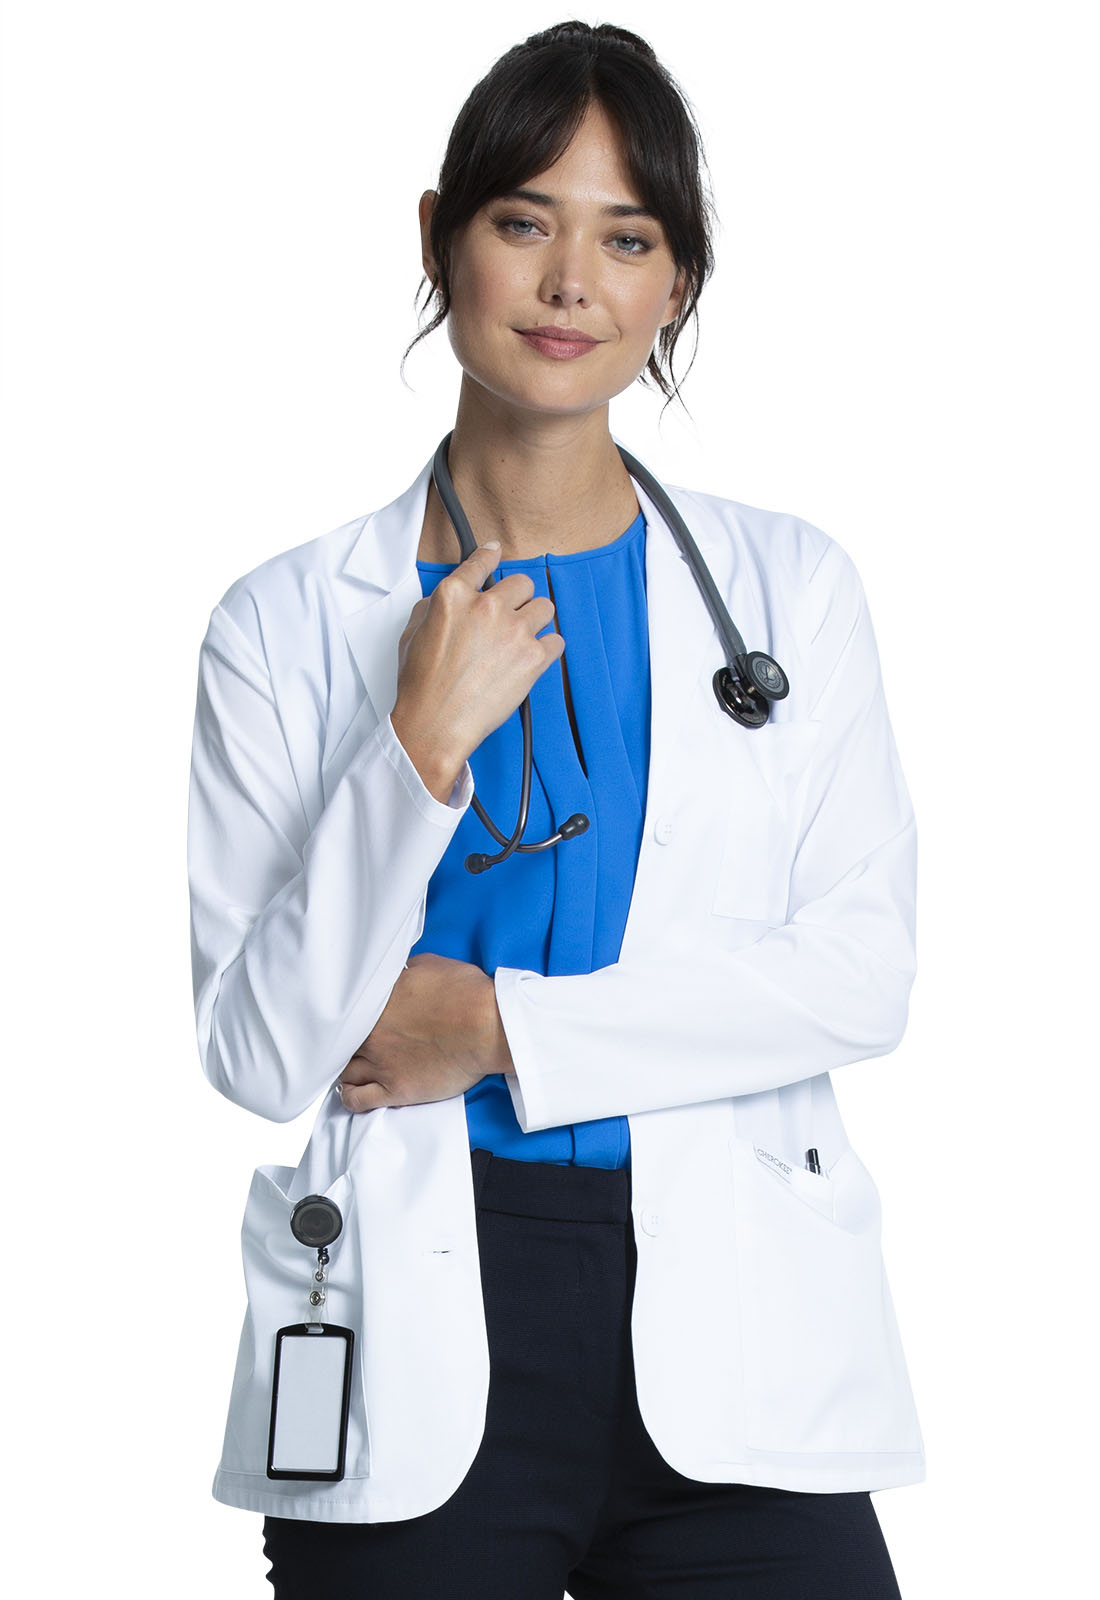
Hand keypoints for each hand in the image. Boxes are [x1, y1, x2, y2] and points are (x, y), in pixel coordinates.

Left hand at [335, 953, 508, 1111]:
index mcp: (377, 1002)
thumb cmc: (466, 993)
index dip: (349, 1015)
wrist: (489, 1027)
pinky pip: (356, 1100)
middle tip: (352, 1043)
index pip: (346, 1010)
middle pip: (340, 1042)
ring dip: (345, 1068)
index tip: (355, 1018)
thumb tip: (395, 973)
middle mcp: (372, 1033)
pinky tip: (351, 1091)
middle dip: (345, 1041)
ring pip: (344, 1071)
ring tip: (352, 1067)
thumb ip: (403, 970)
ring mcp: (381, 1063)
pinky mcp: (396, 1090)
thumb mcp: (430, 964)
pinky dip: (349, 1096)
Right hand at [391, 542, 564, 784]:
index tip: (495, 553)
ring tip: (522, 639)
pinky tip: (533, 657)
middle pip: (522, 582)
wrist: (437, 723)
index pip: (480, 561)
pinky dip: (548, 648)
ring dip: (535, 620)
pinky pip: (556, 640)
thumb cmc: (422, 687)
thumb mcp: (413, 634)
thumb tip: (445, 602)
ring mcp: (513, 631)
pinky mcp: (533, 657)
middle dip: (517, 598)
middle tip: (509, 616)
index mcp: (454, 596)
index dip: (490, 556)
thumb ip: (434, 607)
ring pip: (544, 607)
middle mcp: (487, 607)